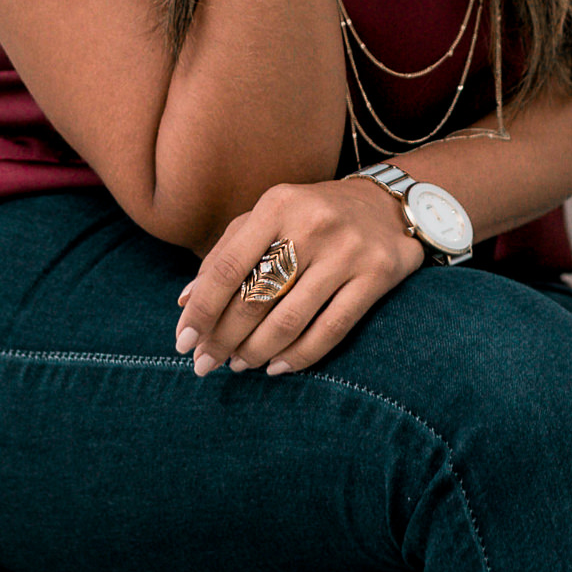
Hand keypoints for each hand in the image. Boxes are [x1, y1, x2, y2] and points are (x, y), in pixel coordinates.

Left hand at [174, 176, 425, 376]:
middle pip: (256, 298)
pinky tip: (277, 367)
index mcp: (277, 204)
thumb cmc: (313, 215)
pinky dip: (299, 356)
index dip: (202, 310)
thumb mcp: (269, 217)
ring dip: (256, 352)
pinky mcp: (377, 275)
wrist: (387, 205)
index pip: (228, 267)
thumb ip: (227, 253)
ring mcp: (348, 251)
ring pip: (291, 320)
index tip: (183, 343)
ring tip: (238, 365)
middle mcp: (313, 224)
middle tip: (206, 364)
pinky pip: (331, 329)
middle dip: (224, 339)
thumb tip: (185, 300)